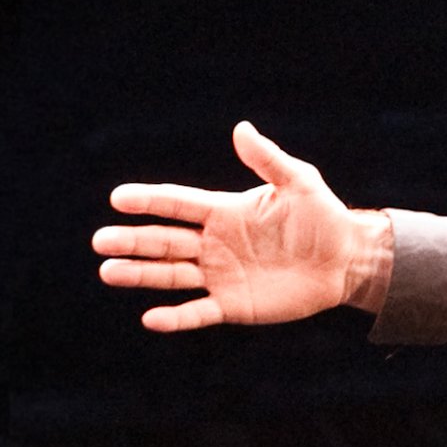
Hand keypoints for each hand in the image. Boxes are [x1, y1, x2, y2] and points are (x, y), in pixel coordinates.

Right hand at [92, 122, 392, 330]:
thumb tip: (241, 129)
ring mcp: (220, 275)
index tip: (119, 198)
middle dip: (132, 241)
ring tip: (108, 271)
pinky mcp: (233, 305)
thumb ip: (268, 160)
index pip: (177, 205)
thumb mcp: (298, 184)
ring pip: (171, 274)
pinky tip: (151, 318)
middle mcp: (213, 243)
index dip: (149, 201)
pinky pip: (198, 311)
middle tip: (101, 241)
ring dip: (140, 274)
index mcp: (222, 212)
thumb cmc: (323, 218)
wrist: (346, 260)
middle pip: (164, 241)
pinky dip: (176, 317)